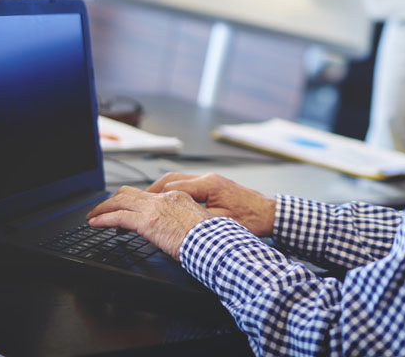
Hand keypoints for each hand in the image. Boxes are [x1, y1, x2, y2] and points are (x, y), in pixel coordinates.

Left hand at [87, 185, 209, 258]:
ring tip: (93, 216)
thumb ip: (182, 222)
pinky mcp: (147, 221)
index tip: (126, 209)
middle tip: (102, 209)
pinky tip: (95, 224)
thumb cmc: (209, 239)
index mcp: (177, 197)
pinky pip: (118, 217)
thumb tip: (175, 231)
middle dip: (112, 200)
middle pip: (130, 192)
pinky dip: (103, 219)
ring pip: (120, 201)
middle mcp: (164, 198)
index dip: (133, 201)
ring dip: (103, 208)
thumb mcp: (195, 224)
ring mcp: (154, 208)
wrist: (213, 242)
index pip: (148, 195)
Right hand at [146, 172, 275, 236]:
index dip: (153, 198)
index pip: (172, 188)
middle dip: (149, 192)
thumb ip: (198, 221)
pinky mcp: (212, 186)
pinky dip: (171, 193)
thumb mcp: (222, 225)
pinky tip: (164, 204)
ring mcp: (209, 181)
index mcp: (208, 185)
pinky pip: (185, 186)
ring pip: (176, 180)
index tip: (138, 207)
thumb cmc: (252, 220)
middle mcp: (206, 179)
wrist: (270, 214)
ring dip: (158, 191)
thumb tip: (174, 225)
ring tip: (143, 204)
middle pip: (170, 180)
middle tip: (134, 204)